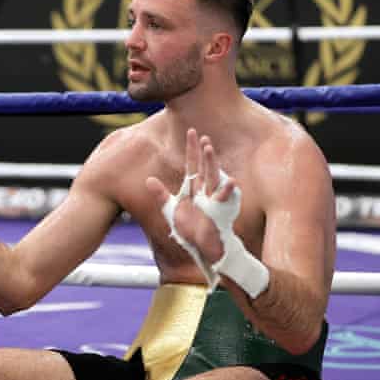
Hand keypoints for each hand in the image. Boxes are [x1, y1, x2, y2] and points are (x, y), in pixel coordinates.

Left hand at [146, 128, 236, 263]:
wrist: (202, 248)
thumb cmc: (190, 230)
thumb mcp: (171, 210)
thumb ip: (161, 195)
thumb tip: (148, 180)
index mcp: (193, 188)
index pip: (192, 163)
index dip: (192, 149)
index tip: (192, 131)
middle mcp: (204, 190)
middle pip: (204, 167)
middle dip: (203, 152)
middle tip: (202, 136)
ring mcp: (213, 199)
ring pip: (213, 177)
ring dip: (212, 163)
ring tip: (209, 149)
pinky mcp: (219, 210)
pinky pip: (224, 198)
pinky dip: (227, 190)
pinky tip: (231, 180)